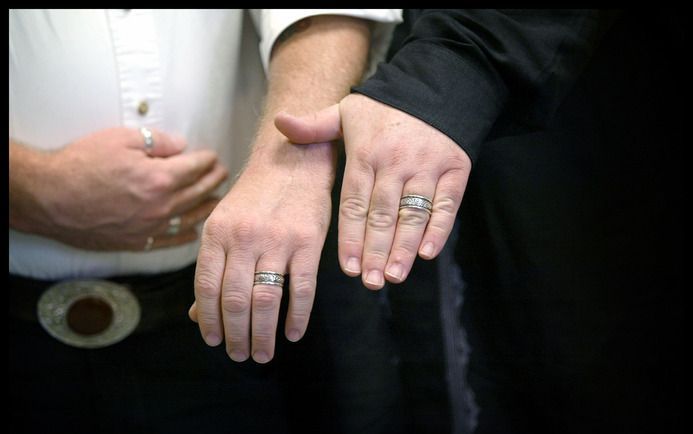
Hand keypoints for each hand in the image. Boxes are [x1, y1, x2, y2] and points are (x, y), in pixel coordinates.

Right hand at [22, 127, 227, 249]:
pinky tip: (194, 231)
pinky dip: (186, 236)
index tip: (213, 157)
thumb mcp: (120, 139)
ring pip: (190, 219)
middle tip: (222, 174)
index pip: (197, 168)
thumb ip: (157, 141)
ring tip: (216, 200)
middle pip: (199, 193)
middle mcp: (161, 206)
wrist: (48, 196)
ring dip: (207, 208)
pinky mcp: (136, 242)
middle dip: (214, 181)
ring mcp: (150, 227)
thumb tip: (181, 146)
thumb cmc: (80, 164)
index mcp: (160, 178)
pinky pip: (170, 241)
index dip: (208, 160)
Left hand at [190, 135, 334, 362]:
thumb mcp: (224, 223)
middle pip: (235, 300)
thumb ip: (212, 267)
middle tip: (240, 355)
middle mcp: (244, 237)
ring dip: (262, 334)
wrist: (292, 160)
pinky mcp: (308, 242)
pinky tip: (293, 333)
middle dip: (236, 336)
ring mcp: (277, 240)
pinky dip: (297, 317)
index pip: (207, 287)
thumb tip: (197, 313)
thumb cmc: (256, 196)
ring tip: (262, 354)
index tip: (214, 341)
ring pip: (265, 300)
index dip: (209, 320)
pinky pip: (302, 289)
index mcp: (217, 233)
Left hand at [275, 93, 471, 288]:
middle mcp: (395, 162)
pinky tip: (427, 253)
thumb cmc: (382, 109)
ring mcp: (426, 166)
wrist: (433, 86)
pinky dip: (438, 229)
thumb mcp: (344, 111)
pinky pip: (447, 203)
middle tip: (370, 282)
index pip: (354, 203)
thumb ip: (314, 126)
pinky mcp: (455, 169)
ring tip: (393, 275)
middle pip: (382, 214)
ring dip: (404, 248)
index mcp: (365, 153)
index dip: (351, 237)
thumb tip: (279, 123)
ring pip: (412, 213)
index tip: (348, 267)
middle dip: (375, 251)